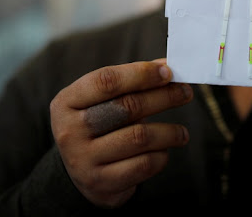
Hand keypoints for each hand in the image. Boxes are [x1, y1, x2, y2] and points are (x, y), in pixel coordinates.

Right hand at [49, 60, 192, 207]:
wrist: (80, 173)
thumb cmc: (98, 125)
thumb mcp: (102, 101)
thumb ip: (132, 82)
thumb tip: (168, 67)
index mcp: (66, 102)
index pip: (106, 81)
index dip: (142, 74)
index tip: (169, 72)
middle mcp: (70, 131)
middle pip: (127, 107)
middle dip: (163, 97)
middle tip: (185, 93)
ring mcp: (83, 160)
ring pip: (139, 137)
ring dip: (169, 132)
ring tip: (182, 132)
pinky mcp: (101, 183)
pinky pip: (143, 165)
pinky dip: (161, 156)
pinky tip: (164, 151)